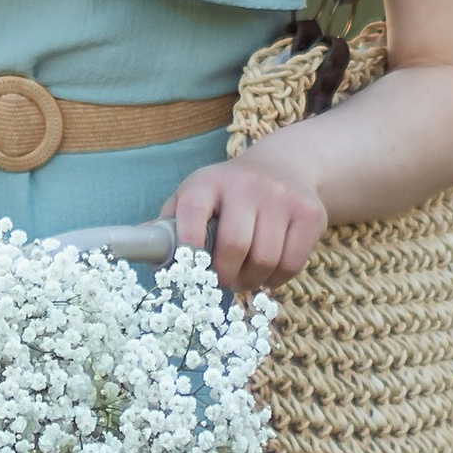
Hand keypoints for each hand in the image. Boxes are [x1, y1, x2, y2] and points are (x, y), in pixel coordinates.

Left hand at [164, 150, 328, 295]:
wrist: (283, 168)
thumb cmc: (226, 194)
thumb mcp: (196, 196)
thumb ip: (170, 224)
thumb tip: (143, 251)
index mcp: (209, 182)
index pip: (193, 211)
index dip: (189, 245)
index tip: (188, 271)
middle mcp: (247, 185)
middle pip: (235, 245)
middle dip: (224, 276)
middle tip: (220, 284)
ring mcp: (282, 198)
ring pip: (265, 260)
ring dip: (250, 282)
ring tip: (242, 279)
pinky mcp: (310, 214)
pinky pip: (291, 264)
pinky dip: (276, 280)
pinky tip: (266, 274)